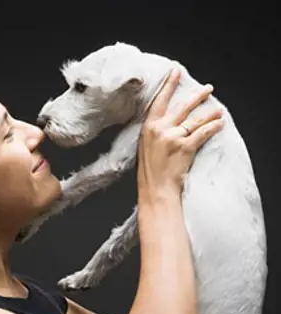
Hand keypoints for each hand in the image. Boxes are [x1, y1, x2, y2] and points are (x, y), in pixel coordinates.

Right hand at [137, 68, 223, 195]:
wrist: (155, 189)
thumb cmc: (150, 172)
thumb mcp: (146, 147)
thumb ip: (155, 132)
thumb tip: (169, 121)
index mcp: (149, 128)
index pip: (160, 101)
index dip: (169, 85)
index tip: (176, 72)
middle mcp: (161, 129)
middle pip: (183, 107)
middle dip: (198, 96)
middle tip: (208, 88)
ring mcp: (173, 137)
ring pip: (196, 120)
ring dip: (210, 114)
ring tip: (219, 110)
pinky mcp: (185, 147)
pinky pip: (203, 133)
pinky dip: (213, 127)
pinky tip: (220, 123)